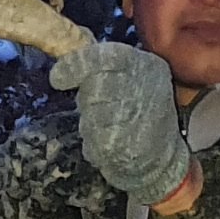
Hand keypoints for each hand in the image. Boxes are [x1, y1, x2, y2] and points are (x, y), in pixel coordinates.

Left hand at [47, 39, 191, 206]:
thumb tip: (63, 65)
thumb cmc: (141, 116)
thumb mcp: (133, 80)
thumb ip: (102, 69)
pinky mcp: (125, 145)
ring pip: (91, 116)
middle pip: (93, 89)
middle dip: (89, 102)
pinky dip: (94, 146)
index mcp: (148, 66)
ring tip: (113, 131)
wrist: (162, 161)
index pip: (105, 56)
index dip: (75, 65)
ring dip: (92, 126)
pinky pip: (92, 141)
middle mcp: (147, 88)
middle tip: (105, 112)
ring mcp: (137, 117)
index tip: (57, 78)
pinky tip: (111, 147)